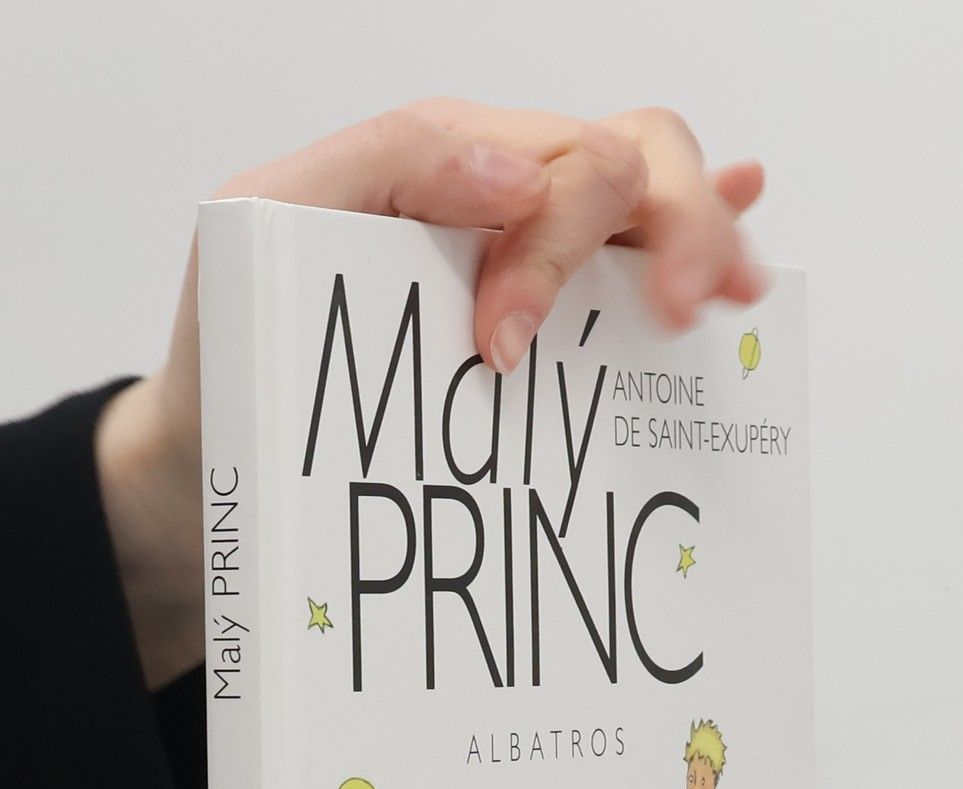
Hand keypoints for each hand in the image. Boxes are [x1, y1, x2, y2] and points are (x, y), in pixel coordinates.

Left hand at [96, 100, 767, 690]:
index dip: (556, 245)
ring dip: (708, 236)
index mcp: (447, 164)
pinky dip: (702, 236)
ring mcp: (529, 254)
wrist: (214, 454)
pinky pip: (635, 257)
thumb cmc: (238, 341)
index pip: (561, 159)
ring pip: (654, 200)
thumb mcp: (267, 218)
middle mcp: (501, 197)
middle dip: (675, 226)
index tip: (504, 348)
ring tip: (734, 296)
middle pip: (633, 161)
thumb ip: (387, 160)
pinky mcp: (543, 323)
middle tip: (672, 315)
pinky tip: (748, 241)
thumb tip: (521, 176)